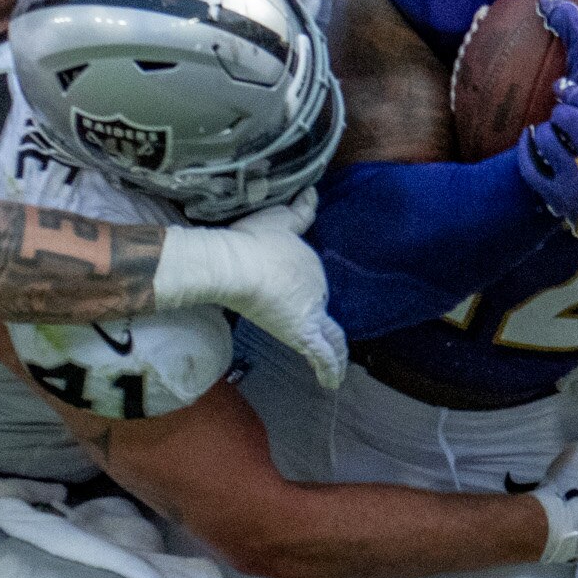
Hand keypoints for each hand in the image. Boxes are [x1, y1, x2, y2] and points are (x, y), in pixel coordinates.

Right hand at [151, 200, 347, 387]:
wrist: (238, 265)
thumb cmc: (255, 242)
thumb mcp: (281, 220)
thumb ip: (301, 211)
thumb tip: (313, 192)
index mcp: (314, 268)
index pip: (314, 286)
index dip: (308, 293)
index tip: (303, 302)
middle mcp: (319, 292)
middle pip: (324, 311)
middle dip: (327, 326)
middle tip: (331, 341)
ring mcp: (312, 314)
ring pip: (330, 337)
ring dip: (335, 351)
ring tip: (338, 368)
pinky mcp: (301, 334)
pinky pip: (322, 356)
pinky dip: (330, 369)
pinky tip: (333, 385)